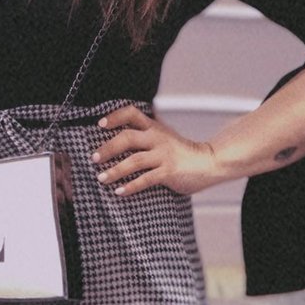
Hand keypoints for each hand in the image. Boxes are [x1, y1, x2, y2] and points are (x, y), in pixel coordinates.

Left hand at [91, 104, 225, 196]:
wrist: (210, 163)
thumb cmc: (182, 152)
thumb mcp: (164, 137)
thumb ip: (146, 135)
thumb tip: (117, 139)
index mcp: (155, 127)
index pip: (132, 113)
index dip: (115, 116)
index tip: (100, 124)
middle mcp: (158, 138)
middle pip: (127, 137)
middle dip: (107, 148)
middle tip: (93, 158)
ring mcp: (164, 155)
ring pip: (134, 160)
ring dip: (114, 170)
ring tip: (101, 178)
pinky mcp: (169, 172)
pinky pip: (146, 179)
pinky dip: (131, 186)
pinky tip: (119, 191)